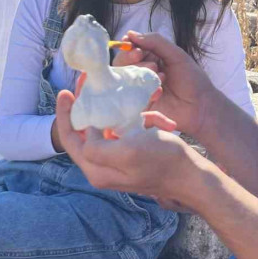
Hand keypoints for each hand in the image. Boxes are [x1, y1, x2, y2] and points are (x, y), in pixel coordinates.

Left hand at [56, 89, 205, 201]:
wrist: (193, 176)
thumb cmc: (163, 162)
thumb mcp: (127, 153)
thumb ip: (98, 146)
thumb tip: (89, 130)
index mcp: (97, 169)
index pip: (70, 139)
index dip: (64, 115)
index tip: (65, 92)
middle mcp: (104, 167)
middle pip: (88, 130)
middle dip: (94, 105)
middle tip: (94, 83)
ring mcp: (120, 160)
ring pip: (112, 126)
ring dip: (127, 112)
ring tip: (143, 100)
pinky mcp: (135, 153)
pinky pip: (131, 130)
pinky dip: (144, 120)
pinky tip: (161, 120)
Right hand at [113, 31, 217, 136]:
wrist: (201, 106)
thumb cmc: (192, 79)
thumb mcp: (176, 55)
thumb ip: (155, 42)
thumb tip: (130, 33)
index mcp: (149, 57)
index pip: (129, 49)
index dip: (128, 47)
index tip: (134, 48)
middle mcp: (141, 72)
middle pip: (121, 63)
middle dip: (130, 59)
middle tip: (147, 62)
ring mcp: (138, 88)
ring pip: (123, 78)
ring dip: (140, 73)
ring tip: (161, 77)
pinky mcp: (139, 104)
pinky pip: (129, 97)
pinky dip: (143, 91)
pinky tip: (159, 92)